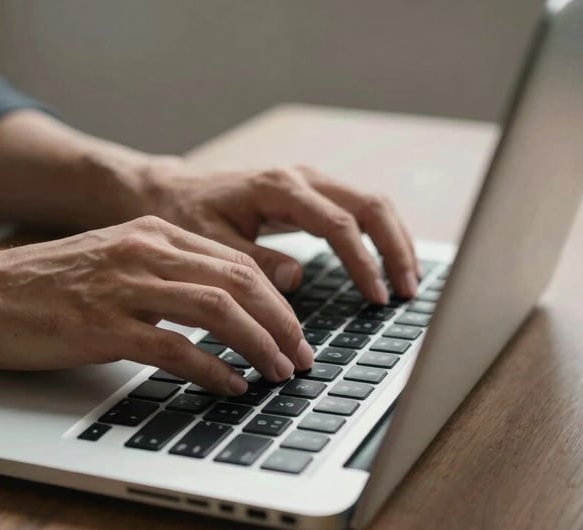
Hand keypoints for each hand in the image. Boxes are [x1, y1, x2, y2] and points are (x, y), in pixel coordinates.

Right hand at [0, 216, 313, 393]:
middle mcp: (145, 252)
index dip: (276, 300)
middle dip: (281, 323)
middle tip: (300, 356)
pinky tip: (230, 385)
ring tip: (277, 372)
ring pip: (217, 310)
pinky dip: (213, 369)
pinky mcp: (103, 326)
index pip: (237, 262)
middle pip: (239, 281)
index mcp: (154, 233)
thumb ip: (164, 272)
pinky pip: (175, 348)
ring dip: (258, 345)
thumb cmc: (47, 283)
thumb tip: (219, 305)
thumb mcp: (115, 260)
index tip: (293, 331)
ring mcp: (125, 287)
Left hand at [141, 160, 419, 302]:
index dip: (364, 263)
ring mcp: (309, 182)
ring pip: (371, 204)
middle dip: (395, 249)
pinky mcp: (310, 193)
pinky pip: (357, 209)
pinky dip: (378, 236)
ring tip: (408, 281)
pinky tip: (385, 264)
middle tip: (408, 291)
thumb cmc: (188, 216)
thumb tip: (295, 279)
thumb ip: (254, 260)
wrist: (174, 192)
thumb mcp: (211, 243)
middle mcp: (301, 178)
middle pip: (370, 206)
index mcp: (280, 189)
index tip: (378, 297)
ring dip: (394, 241)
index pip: (339, 225)